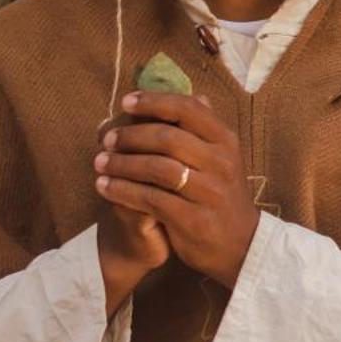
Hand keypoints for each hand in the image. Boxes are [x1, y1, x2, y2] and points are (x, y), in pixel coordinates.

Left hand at [93, 90, 259, 288]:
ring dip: (122, 163)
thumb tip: (197, 94)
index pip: (188, 109)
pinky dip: (123, 191)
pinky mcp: (193, 220)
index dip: (154, 101)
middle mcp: (221, 163)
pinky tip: (106, 187)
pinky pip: (150, 199)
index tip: (126, 102)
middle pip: (168, 137)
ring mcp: (208, 192)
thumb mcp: (223, 158)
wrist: (241, 246)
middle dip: (130, 135)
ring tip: (99, 163)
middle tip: (106, 139)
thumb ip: (206, 130)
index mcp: (226, 141)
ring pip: (157, 168)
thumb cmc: (222, 195)